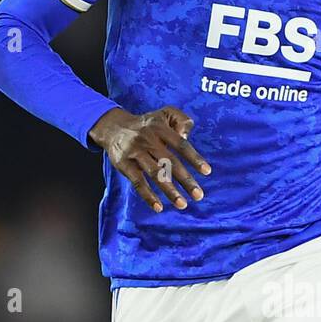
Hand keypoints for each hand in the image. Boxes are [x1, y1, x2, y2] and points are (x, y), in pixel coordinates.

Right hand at [88, 106, 210, 212]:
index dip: (194, 158)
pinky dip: (148, 196)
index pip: (180, 145)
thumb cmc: (146, 125)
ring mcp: (135, 152)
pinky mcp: (124, 164)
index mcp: (160, 128)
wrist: (113, 127)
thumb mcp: (164, 114)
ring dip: (169, 191)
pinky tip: (158, 207)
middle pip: (170, 162)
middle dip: (185, 180)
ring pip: (155, 174)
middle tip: (199, 195)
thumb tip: (187, 136)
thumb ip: (181, 120)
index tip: (207, 172)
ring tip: (182, 204)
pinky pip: (137, 182)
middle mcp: (148, 140)